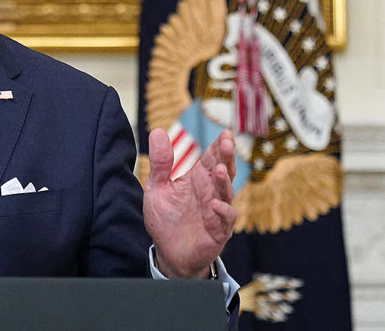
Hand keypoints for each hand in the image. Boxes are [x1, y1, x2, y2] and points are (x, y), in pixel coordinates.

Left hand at [143, 128, 236, 278]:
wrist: (168, 253)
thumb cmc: (166, 219)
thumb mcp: (157, 187)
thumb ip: (160, 162)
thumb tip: (158, 131)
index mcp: (198, 180)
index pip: (211, 158)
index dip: (218, 146)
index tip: (224, 133)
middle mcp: (211, 192)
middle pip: (223, 171)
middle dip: (226, 157)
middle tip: (228, 142)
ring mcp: (216, 212)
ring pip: (226, 193)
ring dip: (225, 181)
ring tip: (220, 169)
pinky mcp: (217, 231)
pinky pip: (225, 220)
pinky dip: (222, 211)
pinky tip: (215, 204)